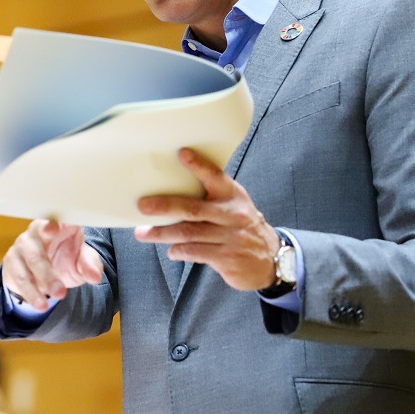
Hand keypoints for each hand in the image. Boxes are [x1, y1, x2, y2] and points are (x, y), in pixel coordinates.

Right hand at [1, 220, 103, 312]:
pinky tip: (39, 303)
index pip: (55, 223)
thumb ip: (90, 265)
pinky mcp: (11, 262)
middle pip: (36, 252)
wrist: (46, 267)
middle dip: (47, 274)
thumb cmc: (66, 255)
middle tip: (60, 292)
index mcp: (56, 225)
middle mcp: (35, 233)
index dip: (54, 226)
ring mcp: (20, 247)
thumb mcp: (82, 260)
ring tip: (45, 306)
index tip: (55, 229)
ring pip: (25, 268)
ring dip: (35, 289)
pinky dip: (28, 293)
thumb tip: (95, 276)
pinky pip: (17, 279)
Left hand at [134, 148, 281, 291]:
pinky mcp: (227, 258)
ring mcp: (231, 237)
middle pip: (193, 209)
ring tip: (143, 234)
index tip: (182, 153)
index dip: (199, 165)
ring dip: (162, 233)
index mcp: (233, 196)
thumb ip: (213, 198)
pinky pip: (195, 252)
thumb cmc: (243, 227)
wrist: (272, 259)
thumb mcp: (236, 206)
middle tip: (142, 206)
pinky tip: (171, 250)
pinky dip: (178, 251)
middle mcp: (233, 215)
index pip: (215, 176)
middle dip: (164, 207)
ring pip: (189, 233)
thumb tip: (172, 190)